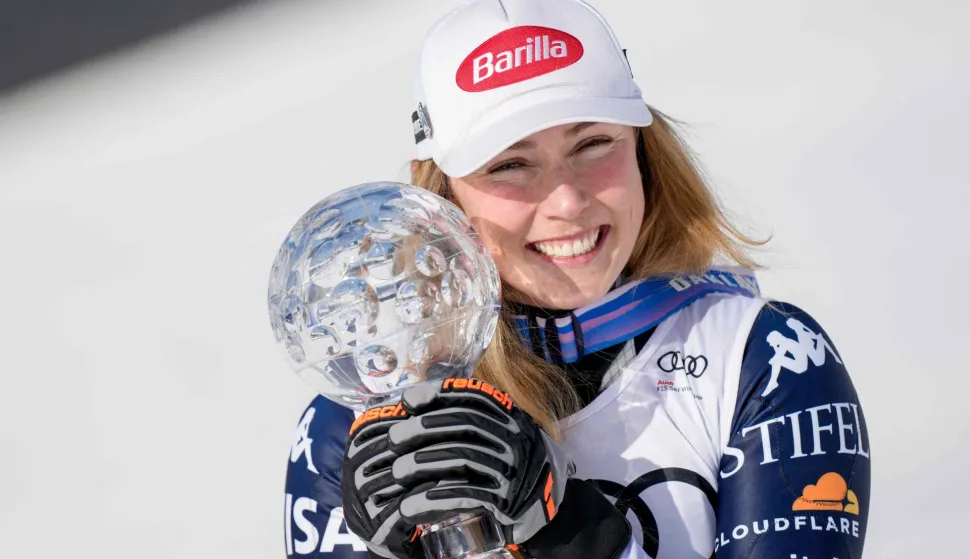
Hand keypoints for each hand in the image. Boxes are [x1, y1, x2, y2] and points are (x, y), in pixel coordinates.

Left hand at [341, 378, 572, 557]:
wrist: (549, 509)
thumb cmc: (513, 468)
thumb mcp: (503, 436)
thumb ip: (474, 422)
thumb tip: (417, 407)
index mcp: (513, 418)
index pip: (475, 396)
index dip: (440, 393)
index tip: (408, 400)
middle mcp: (515, 438)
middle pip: (463, 424)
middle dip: (422, 428)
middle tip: (393, 438)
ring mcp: (513, 469)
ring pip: (461, 458)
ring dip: (422, 464)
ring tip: (396, 471)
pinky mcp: (506, 500)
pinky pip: (465, 494)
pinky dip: (434, 499)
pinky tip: (411, 504)